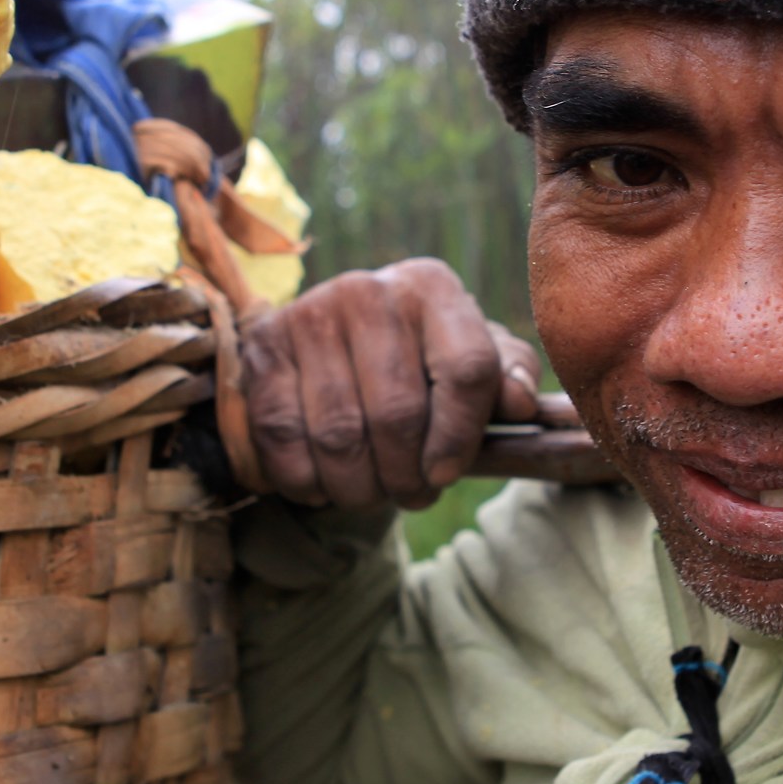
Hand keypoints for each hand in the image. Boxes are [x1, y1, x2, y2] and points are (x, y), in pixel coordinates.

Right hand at [240, 257, 540, 510]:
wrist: (338, 340)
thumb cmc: (422, 359)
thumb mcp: (476, 359)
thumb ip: (510, 377)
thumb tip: (520, 402)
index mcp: (433, 288)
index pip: (466, 369)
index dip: (461, 436)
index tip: (447, 474)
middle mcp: (368, 291)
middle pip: (398, 413)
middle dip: (407, 476)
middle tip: (410, 495)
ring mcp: (309, 314)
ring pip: (339, 434)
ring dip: (359, 486)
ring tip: (372, 493)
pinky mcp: (262, 347)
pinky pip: (283, 437)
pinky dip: (305, 480)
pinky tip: (324, 484)